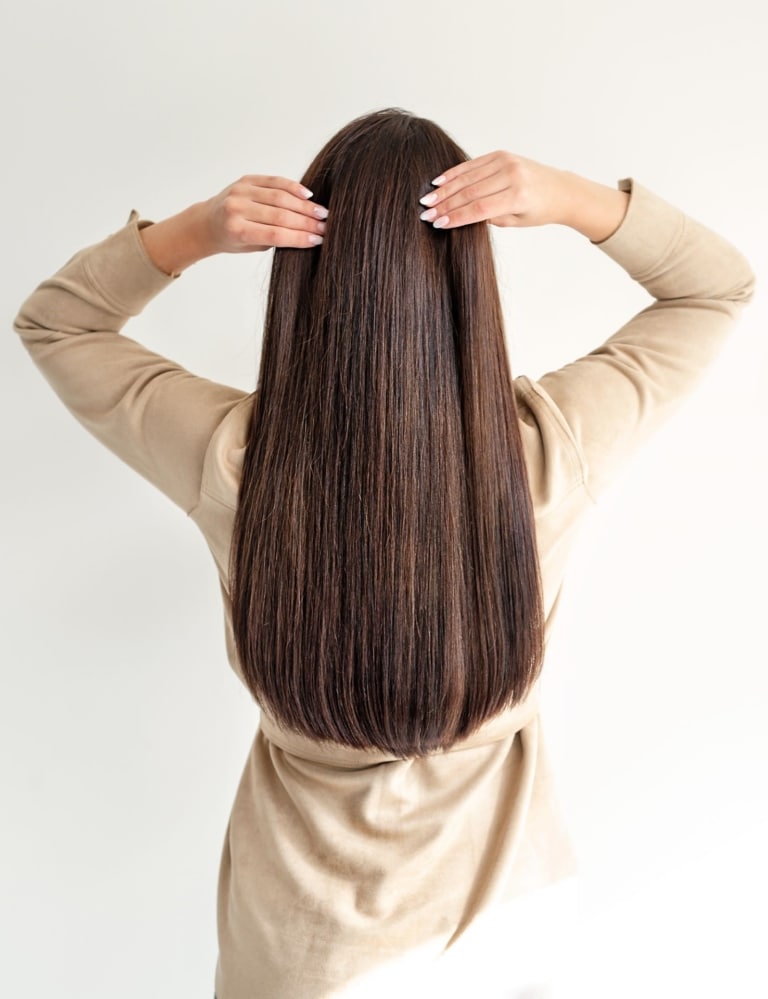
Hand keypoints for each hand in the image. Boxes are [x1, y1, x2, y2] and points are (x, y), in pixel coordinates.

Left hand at [204, 175, 328, 252]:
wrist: (207, 223)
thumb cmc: (232, 240)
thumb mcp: (251, 247)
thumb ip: (274, 239)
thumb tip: (308, 234)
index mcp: (238, 230)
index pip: (276, 234)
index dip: (299, 237)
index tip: (319, 240)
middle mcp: (237, 208)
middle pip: (280, 215)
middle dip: (306, 222)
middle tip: (326, 227)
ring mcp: (240, 191)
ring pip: (280, 197)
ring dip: (304, 206)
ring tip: (322, 213)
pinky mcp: (245, 179)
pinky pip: (274, 181)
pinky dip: (293, 187)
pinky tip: (308, 195)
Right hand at [418, 151, 568, 229]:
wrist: (560, 190)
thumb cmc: (539, 211)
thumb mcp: (516, 221)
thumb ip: (489, 217)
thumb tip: (459, 214)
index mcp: (517, 197)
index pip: (478, 208)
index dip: (455, 217)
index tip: (438, 223)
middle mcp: (512, 176)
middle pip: (470, 192)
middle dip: (445, 204)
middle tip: (426, 213)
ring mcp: (506, 162)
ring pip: (468, 176)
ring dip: (445, 189)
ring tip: (427, 199)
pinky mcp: (502, 154)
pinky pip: (473, 164)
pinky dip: (455, 173)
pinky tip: (440, 181)